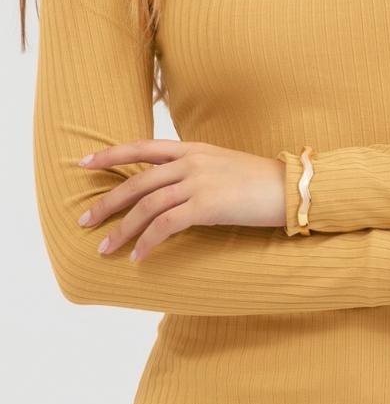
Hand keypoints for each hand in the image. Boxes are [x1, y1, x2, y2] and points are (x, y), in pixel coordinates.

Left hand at [76, 140, 285, 261]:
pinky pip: (166, 225)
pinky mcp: (207, 206)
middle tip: (85, 221)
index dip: (111, 154)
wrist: (291, 188)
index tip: (85, 163)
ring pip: (147, 206)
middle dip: (107, 202)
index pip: (142, 146)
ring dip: (122, 229)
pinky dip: (148, 242)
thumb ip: (194, 170)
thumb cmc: (259, 181)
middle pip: (137, 181)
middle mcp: (191, 162)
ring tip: (106, 248)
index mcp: (192, 149)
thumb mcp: (222, 165)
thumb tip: (169, 187)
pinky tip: (139, 256)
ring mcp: (198, 182)